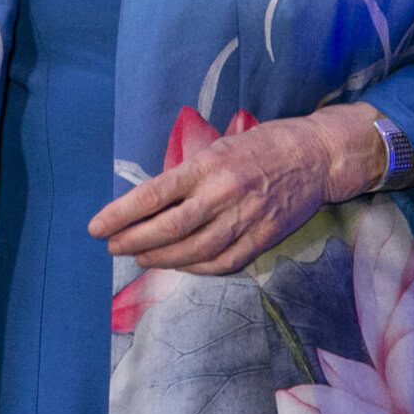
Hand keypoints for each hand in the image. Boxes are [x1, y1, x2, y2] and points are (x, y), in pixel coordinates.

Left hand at [88, 104, 384, 273]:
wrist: (316, 156)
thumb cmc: (260, 145)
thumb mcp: (216, 146)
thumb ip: (187, 174)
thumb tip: (148, 202)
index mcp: (207, 166)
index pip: (153, 195)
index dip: (121, 214)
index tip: (96, 227)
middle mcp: (224, 194)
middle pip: (170, 228)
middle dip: (134, 241)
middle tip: (112, 246)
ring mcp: (247, 219)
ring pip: (195, 251)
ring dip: (161, 259)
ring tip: (139, 258)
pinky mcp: (266, 238)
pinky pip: (225, 262)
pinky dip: (197, 268)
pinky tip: (179, 265)